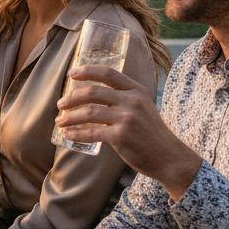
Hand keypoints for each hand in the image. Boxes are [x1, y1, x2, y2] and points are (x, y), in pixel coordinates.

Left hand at [55, 65, 201, 198]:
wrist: (169, 157)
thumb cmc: (151, 133)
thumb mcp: (143, 108)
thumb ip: (123, 99)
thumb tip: (91, 96)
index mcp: (137, 90)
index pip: (109, 73)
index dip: (87, 71)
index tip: (71, 74)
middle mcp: (132, 101)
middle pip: (93, 92)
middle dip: (72, 98)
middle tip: (60, 104)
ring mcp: (127, 118)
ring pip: (89, 112)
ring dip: (70, 117)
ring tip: (59, 121)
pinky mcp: (121, 136)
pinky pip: (91, 132)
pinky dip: (76, 133)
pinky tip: (67, 135)